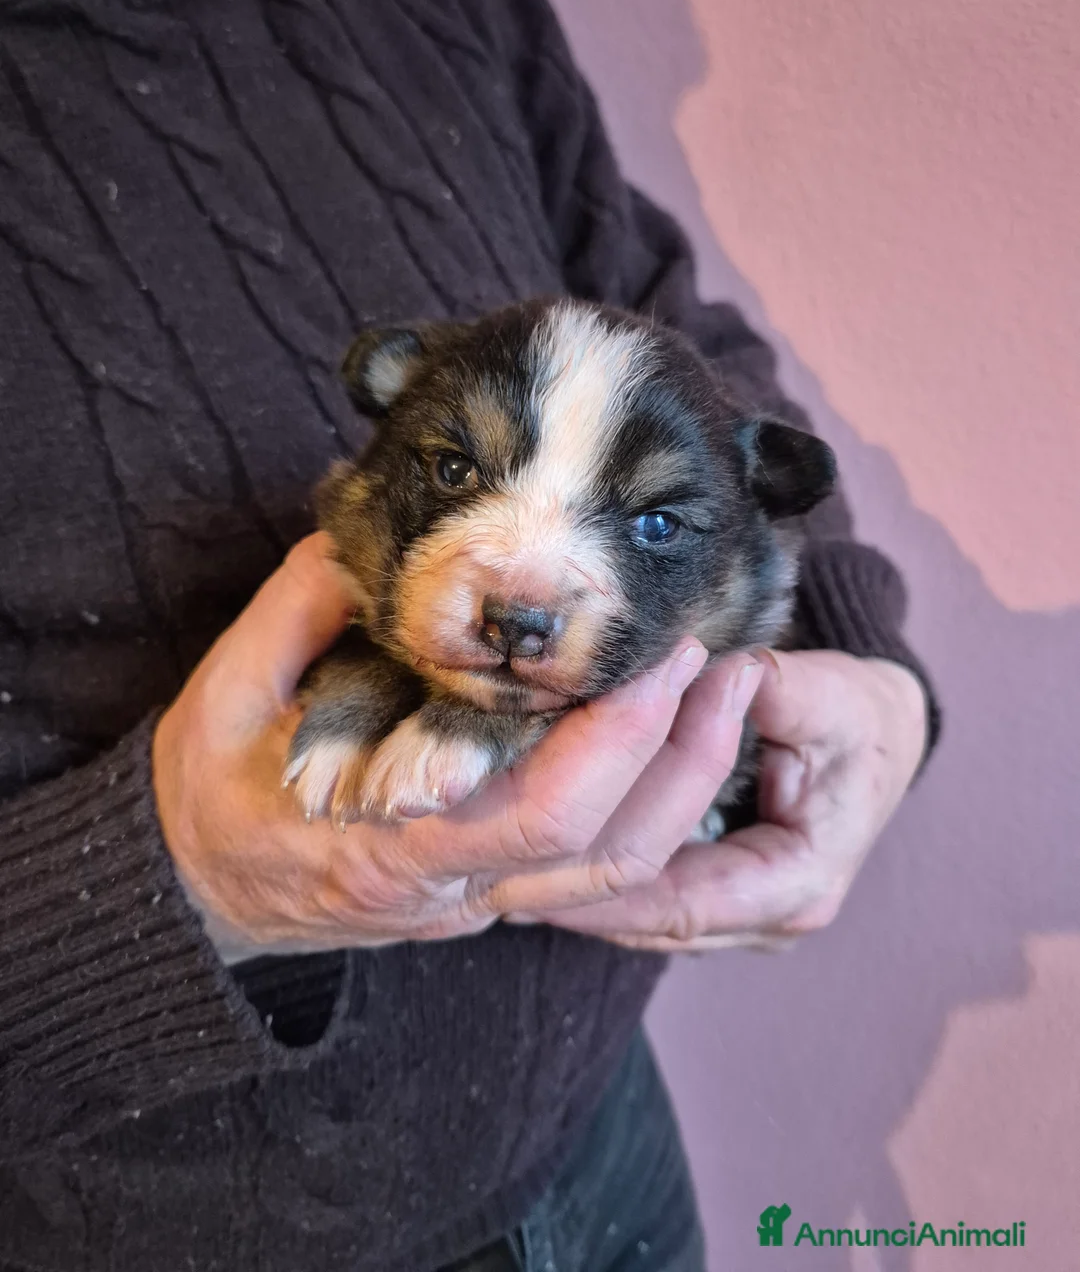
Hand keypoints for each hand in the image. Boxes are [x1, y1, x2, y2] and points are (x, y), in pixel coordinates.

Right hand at [152, 534, 762, 962]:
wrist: (198, 886)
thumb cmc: (213, 789)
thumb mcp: (231, 692)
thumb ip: (303, 610)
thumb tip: (371, 538)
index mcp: (391, 848)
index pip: (541, 817)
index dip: (619, 743)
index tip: (661, 651)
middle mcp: (454, 890)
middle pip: (608, 854)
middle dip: (682, 755)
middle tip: (723, 657)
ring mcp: (480, 901)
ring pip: (619, 876)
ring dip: (688, 785)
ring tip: (727, 690)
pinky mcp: (493, 889)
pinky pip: (598, 868)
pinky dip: (656, 805)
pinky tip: (683, 733)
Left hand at [511, 649, 927, 951]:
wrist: (883, 737)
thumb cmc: (857, 717)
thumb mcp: (828, 694)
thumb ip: (775, 689)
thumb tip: (723, 673)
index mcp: (797, 884)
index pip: (677, 901)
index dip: (598, 885)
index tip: (526, 858)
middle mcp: (770, 917)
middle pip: (650, 921)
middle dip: (570, 897)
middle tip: (486, 872)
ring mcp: (747, 916)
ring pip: (645, 921)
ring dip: (577, 895)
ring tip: (496, 870)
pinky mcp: (724, 898)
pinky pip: (653, 902)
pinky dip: (600, 882)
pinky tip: (542, 860)